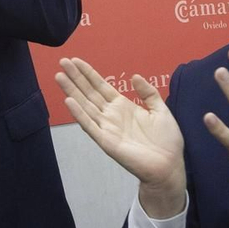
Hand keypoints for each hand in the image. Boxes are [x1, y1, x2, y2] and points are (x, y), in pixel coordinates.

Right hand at [56, 56, 184, 215]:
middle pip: (89, 93)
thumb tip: (135, 76)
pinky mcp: (106, 141)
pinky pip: (90, 126)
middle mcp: (111, 116)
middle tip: (63, 61)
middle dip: (76, 77)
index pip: (101, 87)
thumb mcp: (160, 110)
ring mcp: (107, 128)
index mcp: (123, 107)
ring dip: (72, 91)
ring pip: (85, 106)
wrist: (169, 166)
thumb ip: (148, 93)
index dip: (88, 73)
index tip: (76, 61)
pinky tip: (69, 101)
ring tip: (59, 76)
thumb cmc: (167, 141)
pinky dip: (79, 114)